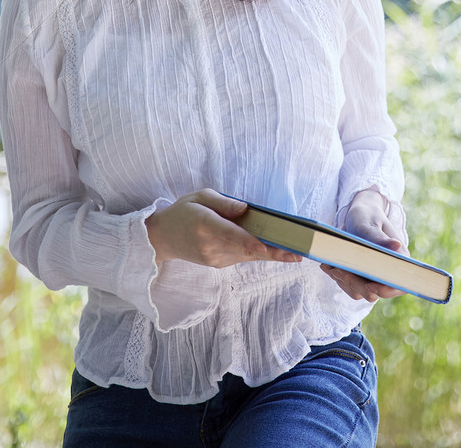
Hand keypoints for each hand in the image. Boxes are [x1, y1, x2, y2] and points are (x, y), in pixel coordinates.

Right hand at [144, 189, 303, 268]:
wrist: (163, 237)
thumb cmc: (183, 211)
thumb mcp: (200, 196)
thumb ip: (223, 202)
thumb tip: (246, 209)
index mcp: (205, 224)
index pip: (230, 234)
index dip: (249, 242)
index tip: (266, 248)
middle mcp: (210, 246)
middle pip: (245, 249)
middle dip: (272, 252)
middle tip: (297, 254)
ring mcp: (214, 258)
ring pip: (247, 256)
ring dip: (269, 254)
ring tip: (294, 253)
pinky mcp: (218, 264)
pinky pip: (241, 257)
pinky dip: (257, 252)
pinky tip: (274, 249)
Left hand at [320, 188, 404, 302]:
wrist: (359, 213)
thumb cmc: (368, 215)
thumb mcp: (371, 223)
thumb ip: (380, 237)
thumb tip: (397, 245)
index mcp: (398, 260)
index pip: (396, 285)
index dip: (385, 289)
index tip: (369, 284)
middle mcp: (386, 271)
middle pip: (374, 292)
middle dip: (355, 284)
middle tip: (338, 269)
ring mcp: (371, 275)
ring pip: (358, 291)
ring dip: (343, 281)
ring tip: (330, 266)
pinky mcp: (359, 275)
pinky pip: (348, 285)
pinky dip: (337, 277)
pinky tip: (327, 265)